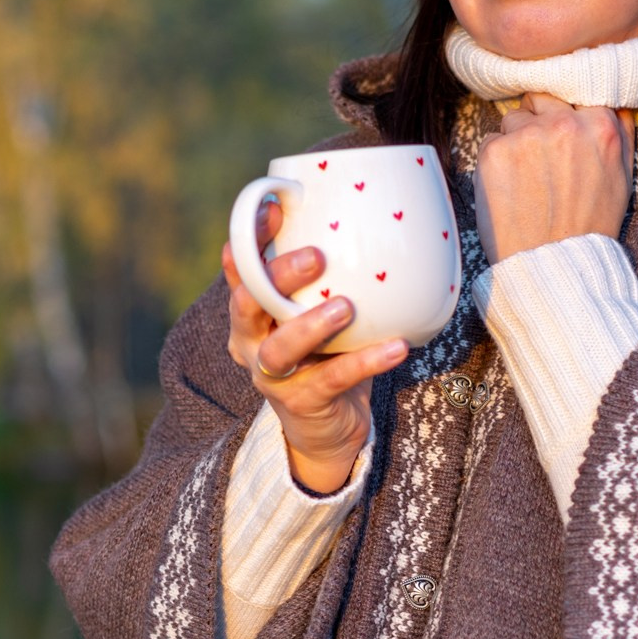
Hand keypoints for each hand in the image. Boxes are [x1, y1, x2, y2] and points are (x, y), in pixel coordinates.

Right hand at [221, 198, 407, 493]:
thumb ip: (327, 278)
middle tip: (316, 256)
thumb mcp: (317, 312)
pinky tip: (396, 347)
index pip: (242, 269)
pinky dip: (365, 362)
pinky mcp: (301, 403)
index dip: (252, 238)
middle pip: (248, 304)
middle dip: (277, 276)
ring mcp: (271, 376)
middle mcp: (250, 341)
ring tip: (345, 307)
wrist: (325, 430)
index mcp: (251, 312)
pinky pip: (332, 380)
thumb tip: (371, 217)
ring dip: (310, 325)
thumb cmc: (325, 355)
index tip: (276, 208)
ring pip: (279, 348)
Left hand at [474, 95, 636, 264]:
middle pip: (539, 98)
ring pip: (511, 118)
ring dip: (515, 140)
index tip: (558, 132)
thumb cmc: (590, 225)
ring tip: (525, 178)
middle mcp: (563, 123)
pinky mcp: (495, 151)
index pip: (570, 94)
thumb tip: (614, 102)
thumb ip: (620, 132)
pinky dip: (495, 160)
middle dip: (536, 120)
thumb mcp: (622, 176)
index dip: (561, 113)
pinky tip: (509, 188)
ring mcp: (527, 135)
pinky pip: (489, 140)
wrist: (555, 263)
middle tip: (537, 156)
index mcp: (599, 124)